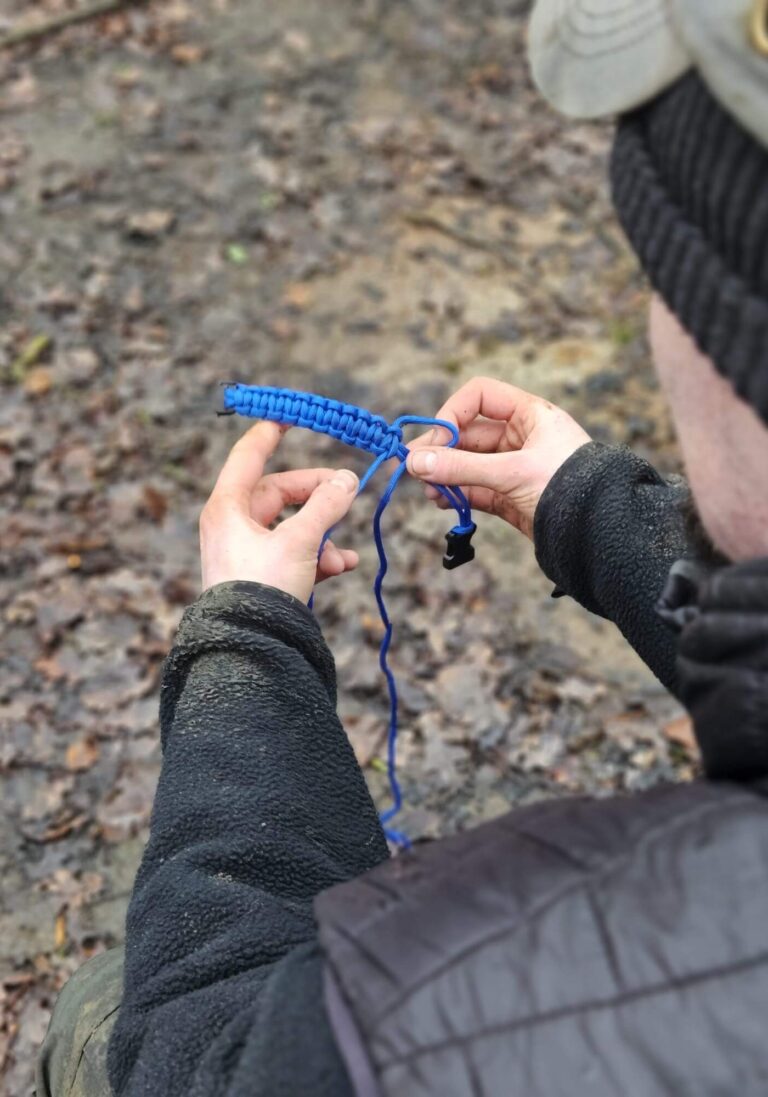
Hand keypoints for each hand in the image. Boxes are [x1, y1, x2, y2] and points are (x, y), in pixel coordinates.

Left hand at [200, 421, 359, 601]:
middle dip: (317, 498)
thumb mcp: (299, 540)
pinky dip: (319, 558)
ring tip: (342, 554)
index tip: (289, 415)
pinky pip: (295, 555)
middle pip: (280, 494)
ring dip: (323, 536)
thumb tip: (348, 480)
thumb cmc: (263, 587)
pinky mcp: (262, 578)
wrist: (251, 646)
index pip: (248, 456)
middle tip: (347, 493)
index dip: (269, 433)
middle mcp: (233, 526)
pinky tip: (343, 566)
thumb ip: (326, 506)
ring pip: (292, 528)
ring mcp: (247, 554)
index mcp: (228, 508)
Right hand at [406, 377, 590, 539]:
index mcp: (530, 415)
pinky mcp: (511, 497)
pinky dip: (457, 494)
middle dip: (440, 450)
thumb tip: (414, 462)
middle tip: (411, 467)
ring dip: (445, 475)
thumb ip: (461, 468)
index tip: (435, 439)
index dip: (453, 413)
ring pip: (468, 464)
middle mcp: (521, 437)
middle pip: (468, 434)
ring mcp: (515, 468)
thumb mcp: (512, 472)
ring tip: (428, 491)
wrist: (600, 532)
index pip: (480, 396)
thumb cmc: (567, 487)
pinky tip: (442, 501)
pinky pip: (476, 489)